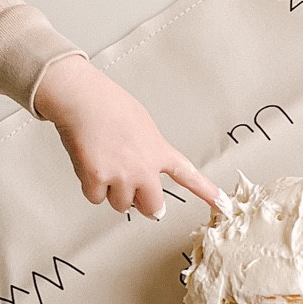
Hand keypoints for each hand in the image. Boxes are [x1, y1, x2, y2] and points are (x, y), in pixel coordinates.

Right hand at [33, 57, 223, 216]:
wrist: (79, 95)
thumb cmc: (105, 103)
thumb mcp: (142, 124)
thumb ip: (150, 151)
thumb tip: (147, 171)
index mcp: (158, 151)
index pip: (189, 176)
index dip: (207, 193)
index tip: (223, 206)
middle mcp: (144, 168)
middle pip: (153, 208)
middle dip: (142, 203)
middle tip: (130, 186)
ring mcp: (122, 175)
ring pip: (120, 204)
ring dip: (111, 191)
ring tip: (103, 160)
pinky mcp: (98, 178)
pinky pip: (95, 198)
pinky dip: (90, 185)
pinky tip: (88, 161)